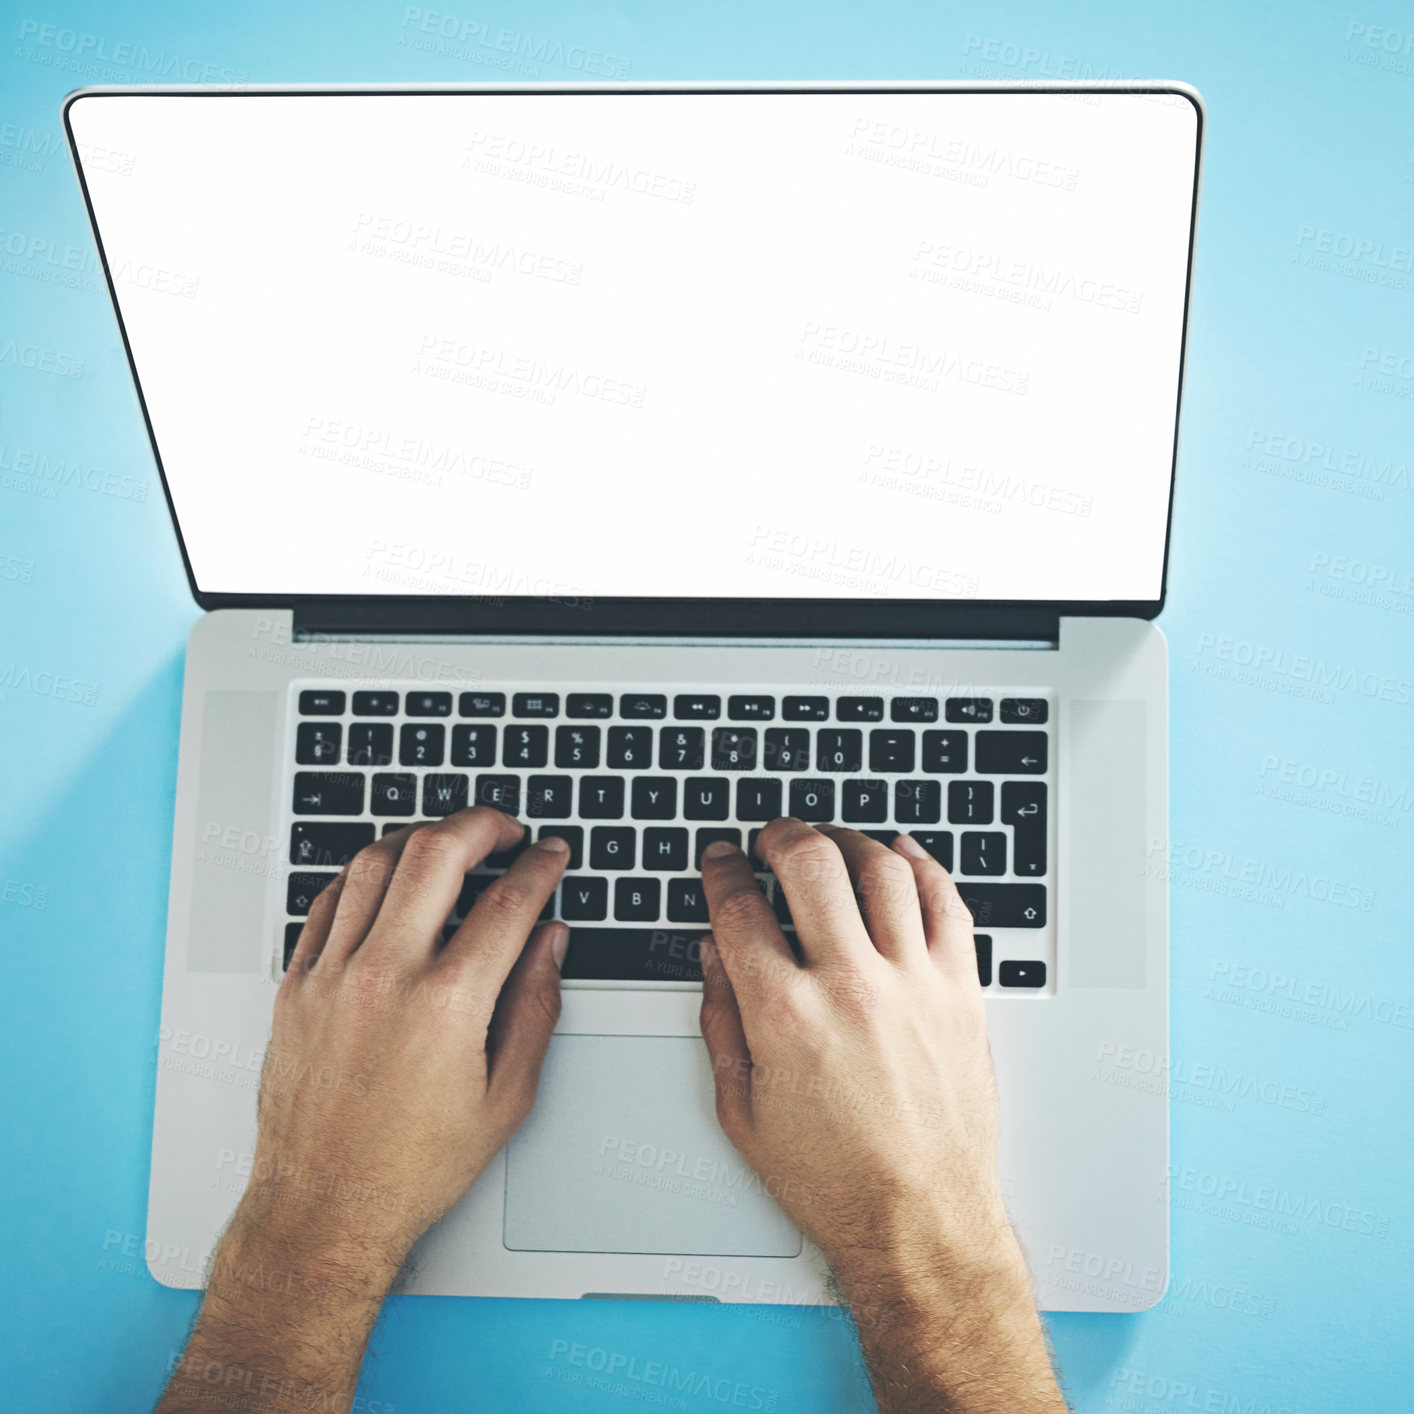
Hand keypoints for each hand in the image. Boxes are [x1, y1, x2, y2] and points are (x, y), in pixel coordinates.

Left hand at [240, 808, 569, 1274]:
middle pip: (436, 853)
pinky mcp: (295, 986)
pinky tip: (388, 877)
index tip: (551, 855)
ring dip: (421, 837)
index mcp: (447, 1005)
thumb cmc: (413, 1166)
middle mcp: (384, 977)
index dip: (540, 866)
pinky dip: (365, 873)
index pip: (507, 902)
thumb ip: (536, 1006)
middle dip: (482, 824)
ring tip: (449, 843)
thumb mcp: (506, 1096)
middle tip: (504, 828)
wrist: (326, 1208)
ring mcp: (332, 976)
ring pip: (376, 862)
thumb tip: (550, 942)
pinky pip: (329, 900)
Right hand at [698, 819, 1006, 1273]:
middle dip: (782, 833)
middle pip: (812, 862)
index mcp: (784, 1015)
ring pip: (883, 868)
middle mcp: (850, 986)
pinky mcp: (960, 992)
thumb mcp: (741, 1109)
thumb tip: (713, 954)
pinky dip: (924, 865)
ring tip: (831, 839)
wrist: (920, 1221)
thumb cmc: (833, 1178)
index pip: (740, 906)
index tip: (720, 859)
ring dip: (849, 838)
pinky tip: (903, 853)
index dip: (722, 869)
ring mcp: (913, 984)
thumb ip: (720, 1020)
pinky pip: (947, 903)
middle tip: (772, 835)